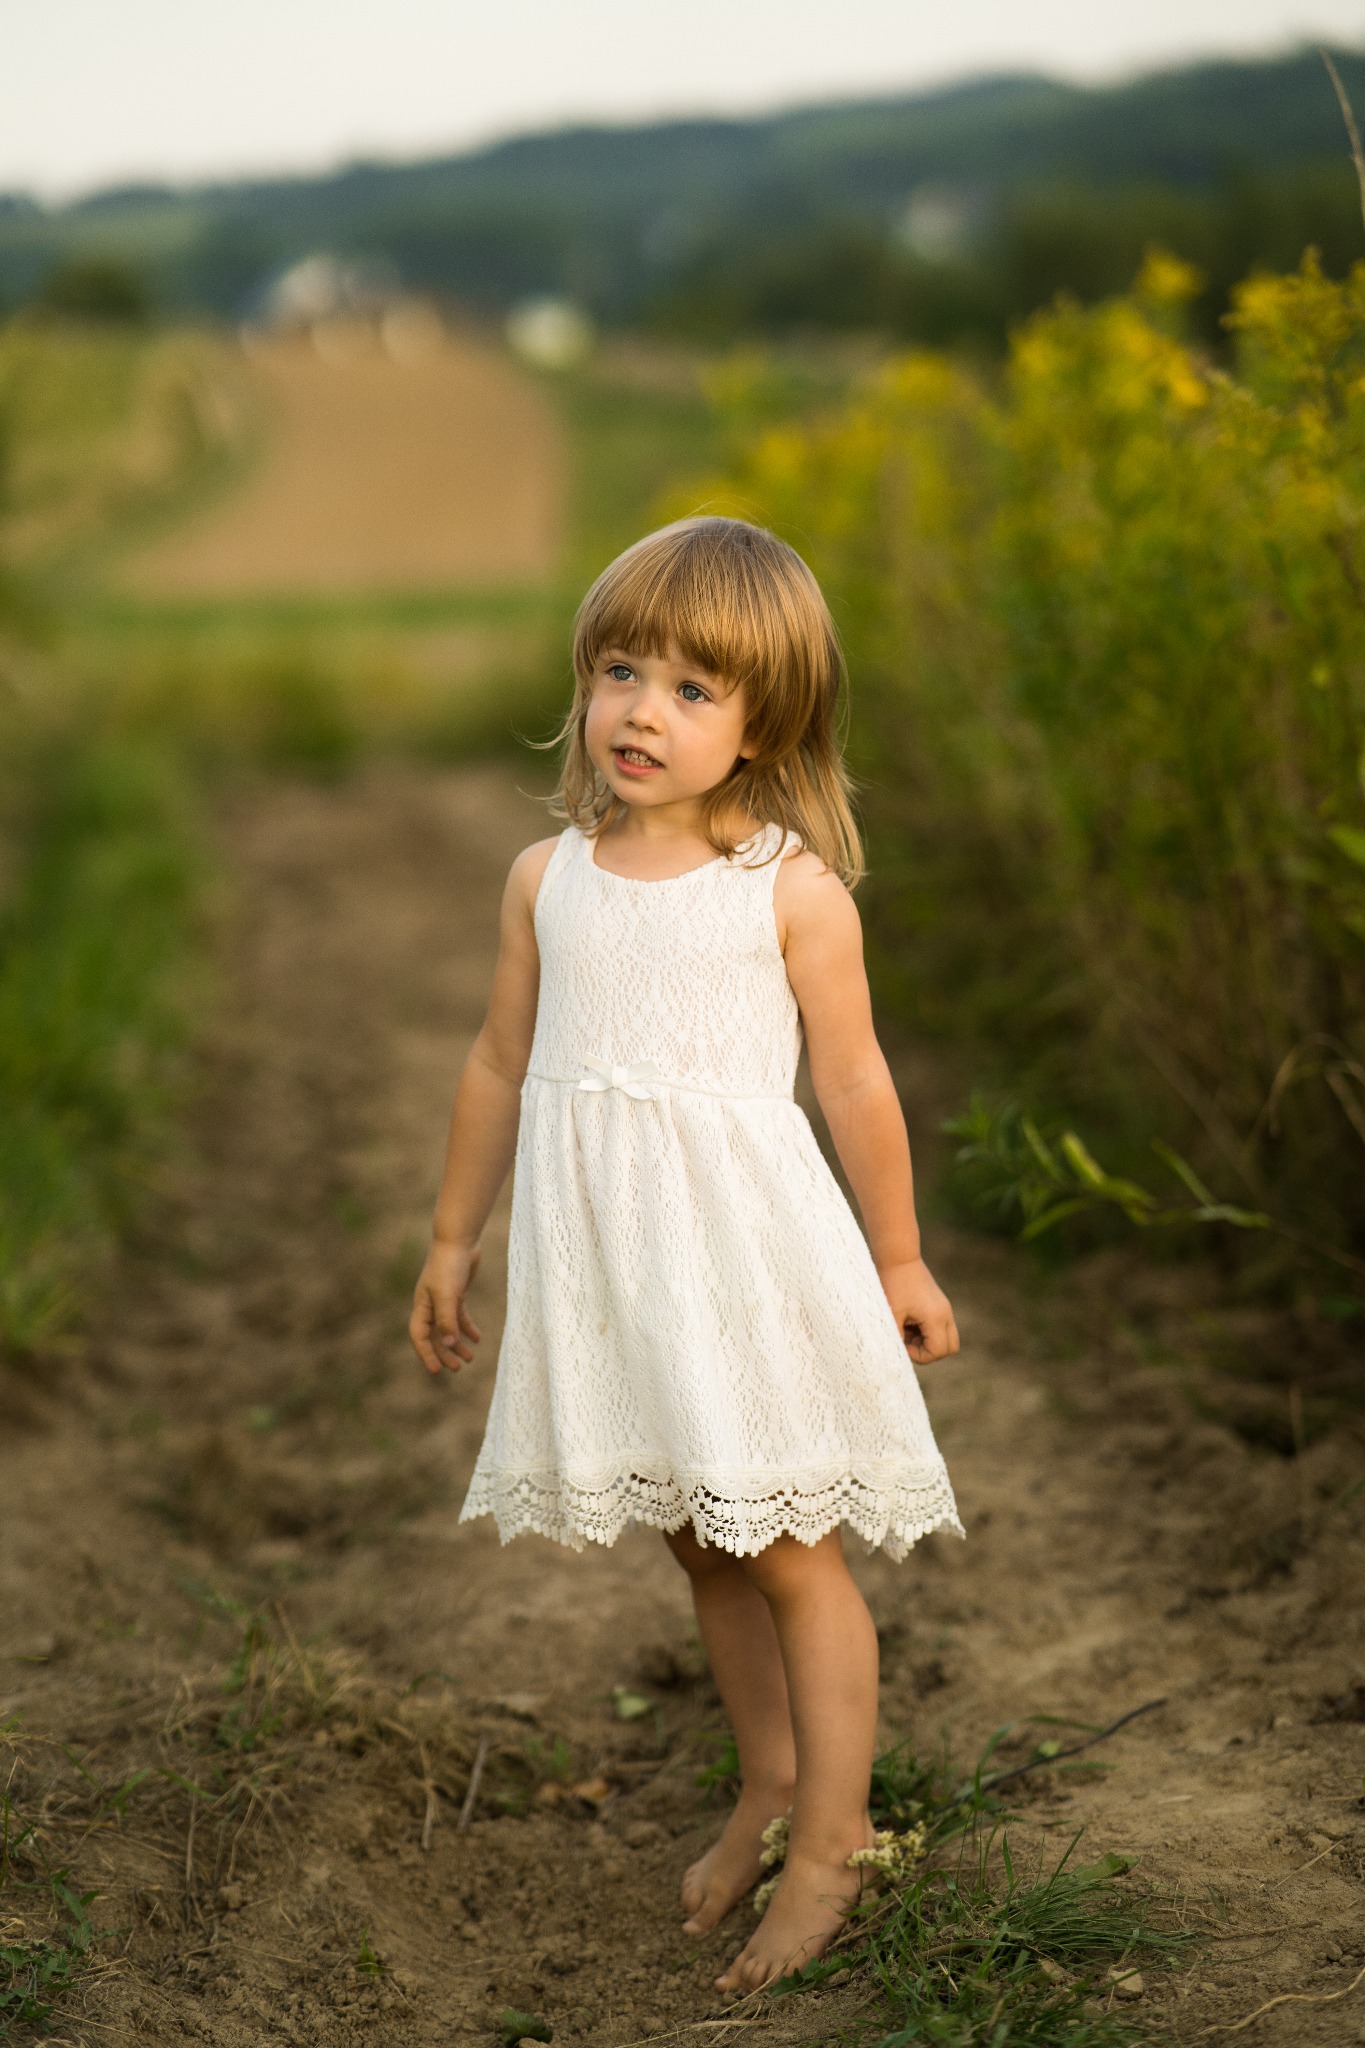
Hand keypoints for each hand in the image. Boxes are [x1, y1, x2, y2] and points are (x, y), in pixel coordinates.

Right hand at [409, 1241, 480, 1374]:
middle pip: (434, 1335)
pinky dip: (467, 1328)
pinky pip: (460, 1316)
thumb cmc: (449, 1265)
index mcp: (422, 1306)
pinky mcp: (457, 1293)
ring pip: (448, 1328)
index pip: (419, 1336)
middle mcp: (430, 1305)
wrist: (459, 1240)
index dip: (426, 1354)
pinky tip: (477, 1338)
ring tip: (470, 1358)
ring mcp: (443, 1299)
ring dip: (457, 1344)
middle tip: (458, 1368)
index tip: (436, 1371)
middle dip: (445, 1353)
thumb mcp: (448, 1294)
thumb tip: (449, 1343)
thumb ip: (447, 1319)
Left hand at [878, 1257, 959, 1364]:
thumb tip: (899, 1354)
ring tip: (905, 1329)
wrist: (898, 1257)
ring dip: (927, 1341)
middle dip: (929, 1352)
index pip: (938, 1351)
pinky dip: (926, 1331)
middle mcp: (945, 1314)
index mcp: (936, 1318)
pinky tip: (907, 1321)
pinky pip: (940, 1326)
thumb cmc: (892, 1284)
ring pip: (946, 1337)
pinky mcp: (939, 1304)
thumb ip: (897, 1337)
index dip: (919, 1356)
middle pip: (950, 1348)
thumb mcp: (891, 1314)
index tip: (902, 1345)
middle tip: (908, 1342)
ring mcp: (944, 1308)